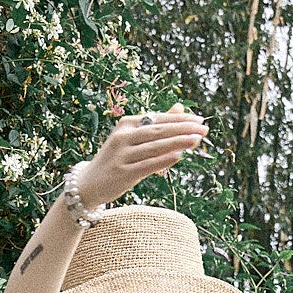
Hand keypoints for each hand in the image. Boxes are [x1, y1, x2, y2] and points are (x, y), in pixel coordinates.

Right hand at [77, 103, 207, 207]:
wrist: (88, 184)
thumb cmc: (116, 159)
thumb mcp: (133, 139)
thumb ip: (156, 125)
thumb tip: (180, 107)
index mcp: (126, 124)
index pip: (158, 119)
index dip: (180, 119)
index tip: (200, 120)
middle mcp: (123, 137)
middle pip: (158, 130)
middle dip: (183, 129)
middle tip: (204, 129)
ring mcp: (122, 155)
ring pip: (155, 146)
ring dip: (177, 142)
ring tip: (196, 140)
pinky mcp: (123, 173)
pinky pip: (147, 165)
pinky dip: (163, 160)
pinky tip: (179, 156)